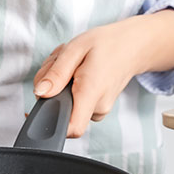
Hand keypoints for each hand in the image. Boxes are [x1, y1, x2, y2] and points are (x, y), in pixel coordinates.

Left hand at [33, 10, 173, 137]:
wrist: (133, 46)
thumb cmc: (107, 44)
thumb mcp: (76, 49)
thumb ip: (56, 73)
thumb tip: (40, 93)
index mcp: (91, 93)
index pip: (72, 128)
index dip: (52, 124)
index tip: (41, 107)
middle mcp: (97, 108)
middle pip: (60, 111)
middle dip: (51, 89)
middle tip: (59, 65)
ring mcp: (99, 111)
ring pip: (65, 105)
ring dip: (59, 85)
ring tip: (71, 65)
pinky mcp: (96, 108)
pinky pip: (74, 103)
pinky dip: (68, 88)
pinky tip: (76, 72)